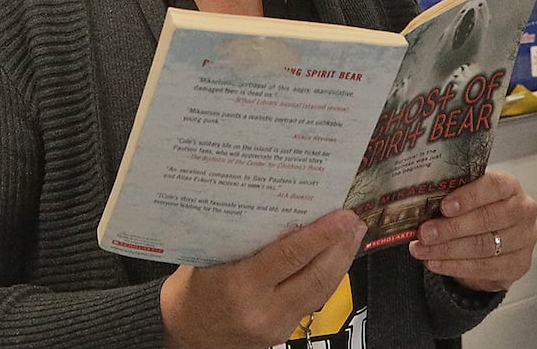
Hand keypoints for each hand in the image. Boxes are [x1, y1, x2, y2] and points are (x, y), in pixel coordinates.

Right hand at [160, 209, 365, 348]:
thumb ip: (245, 236)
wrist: (183, 333)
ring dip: (341, 261)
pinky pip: (312, 301)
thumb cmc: (192, 289)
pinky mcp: (282, 332)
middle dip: (340, 246)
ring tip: (352, 236)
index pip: (291, 256)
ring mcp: (276, 325)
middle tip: (353, 220)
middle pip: (316, 276)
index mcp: (242, 285)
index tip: (341, 215)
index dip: (322, 234)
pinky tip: (334, 260)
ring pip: (321, 291)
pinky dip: (327, 278)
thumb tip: (281, 204)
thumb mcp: (210, 254)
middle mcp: (263, 309)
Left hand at [406, 170, 536, 292]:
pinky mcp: (519, 265)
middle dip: (451, 228)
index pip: (494, 186)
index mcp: (509, 186)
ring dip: (448, 250)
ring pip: (484, 246)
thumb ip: (450, 197)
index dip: (469, 196)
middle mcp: (523, 211)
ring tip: (422, 250)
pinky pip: (485, 268)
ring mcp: (524, 240)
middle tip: (424, 234)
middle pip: (487, 219)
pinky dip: (455, 266)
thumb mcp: (465, 197)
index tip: (444, 207)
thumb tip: (419, 205)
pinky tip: (435, 263)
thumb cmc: (475, 211)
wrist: (492, 241)